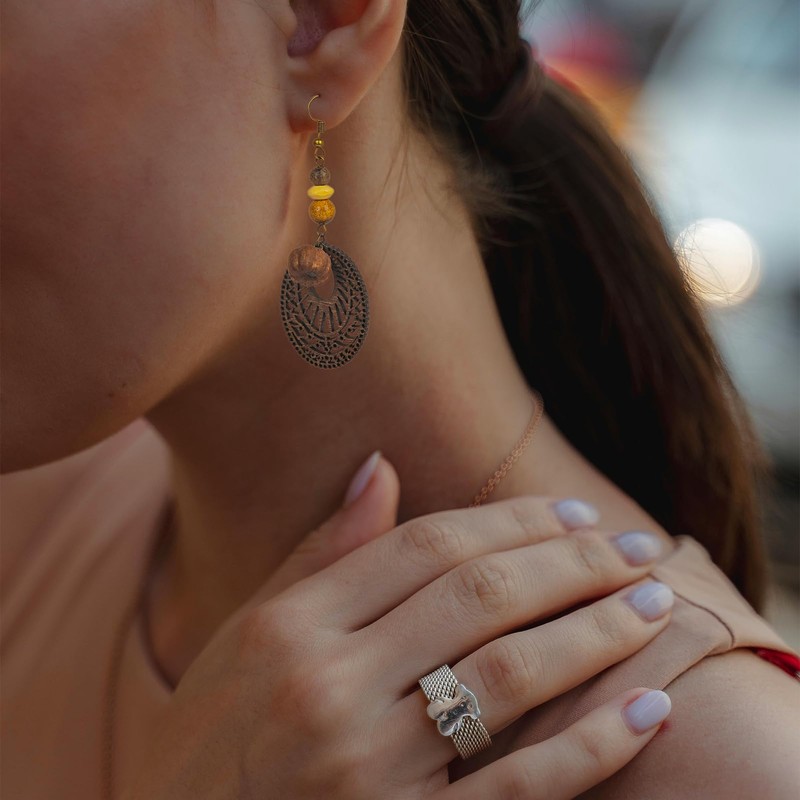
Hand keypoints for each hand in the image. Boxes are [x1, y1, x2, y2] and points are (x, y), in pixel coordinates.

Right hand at [123, 453, 672, 799]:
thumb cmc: (210, 739)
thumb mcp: (247, 635)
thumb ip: (322, 552)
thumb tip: (381, 466)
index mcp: (290, 627)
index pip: (426, 546)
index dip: (511, 520)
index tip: (573, 511)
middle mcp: (328, 687)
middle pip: (479, 596)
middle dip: (573, 563)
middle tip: (636, 545)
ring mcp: (368, 769)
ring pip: (511, 675)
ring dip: (597, 631)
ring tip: (655, 603)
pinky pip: (519, 786)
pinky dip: (594, 745)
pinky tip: (650, 707)